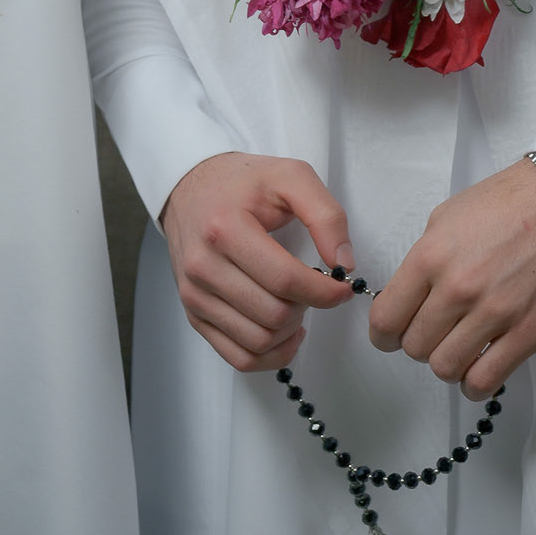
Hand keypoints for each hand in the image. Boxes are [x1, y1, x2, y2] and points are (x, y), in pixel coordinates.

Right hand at [161, 151, 354, 372]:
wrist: (190, 189)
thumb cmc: (242, 183)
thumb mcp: (291, 177)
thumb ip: (326, 215)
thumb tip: (345, 264)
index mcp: (225, 229)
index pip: (285, 280)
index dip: (324, 291)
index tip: (343, 285)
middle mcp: (203, 266)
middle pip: (273, 314)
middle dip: (308, 306)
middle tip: (315, 287)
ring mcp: (194, 295)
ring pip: (258, 341)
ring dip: (290, 331)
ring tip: (298, 304)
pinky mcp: (193, 315)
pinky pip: (239, 357)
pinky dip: (271, 355)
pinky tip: (285, 332)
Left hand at [368, 159, 535, 398]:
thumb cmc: (504, 204)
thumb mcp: (445, 218)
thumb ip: (424, 259)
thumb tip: (410, 295)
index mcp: (430, 257)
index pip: (386, 318)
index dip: (383, 334)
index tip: (391, 335)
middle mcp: (457, 289)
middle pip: (415, 347)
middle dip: (418, 345)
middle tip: (434, 333)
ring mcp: (494, 314)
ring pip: (445, 368)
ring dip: (447, 363)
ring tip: (459, 348)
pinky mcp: (528, 333)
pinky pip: (485, 381)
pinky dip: (474, 384)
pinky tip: (477, 369)